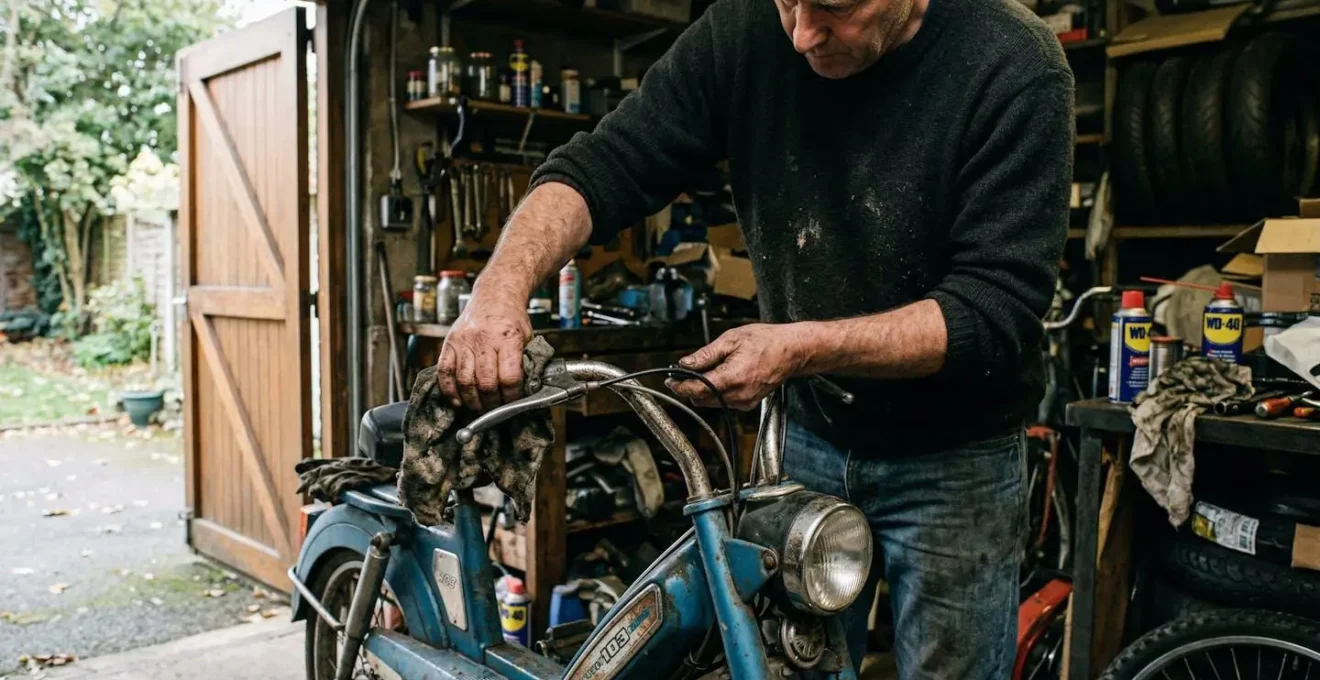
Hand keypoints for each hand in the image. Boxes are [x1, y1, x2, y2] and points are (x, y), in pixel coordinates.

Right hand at [436, 298, 531, 411]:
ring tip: (479, 407)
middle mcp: (483, 339)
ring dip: (472, 401)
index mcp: (508, 338)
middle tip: (496, 408)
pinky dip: (449, 391)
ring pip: (464, 381)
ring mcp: (463, 341)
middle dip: (492, 403)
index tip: (513, 402)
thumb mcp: (527, 337)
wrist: (494, 296)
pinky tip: (458, 400)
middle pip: (485, 383)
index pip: (509, 378)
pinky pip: (444, 372)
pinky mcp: (449, 343)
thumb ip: (524, 363)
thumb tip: (525, 392)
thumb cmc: (511, 319)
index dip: (512, 396)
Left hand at [667, 324, 811, 409]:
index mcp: (732, 378)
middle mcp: (738, 395)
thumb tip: (685, 364)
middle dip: (690, 387)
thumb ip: (705, 354)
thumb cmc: (766, 341)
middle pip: (701, 399)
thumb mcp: (731, 340)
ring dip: (703, 390)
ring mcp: (744, 402)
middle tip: (685, 372)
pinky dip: (716, 392)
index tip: (670, 381)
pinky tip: (721, 376)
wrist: (791, 351)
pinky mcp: (748, 404)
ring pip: (711, 402)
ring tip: (707, 370)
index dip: (680, 387)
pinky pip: (724, 402)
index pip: (697, 390)